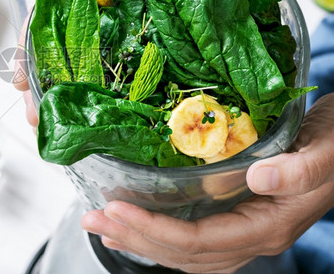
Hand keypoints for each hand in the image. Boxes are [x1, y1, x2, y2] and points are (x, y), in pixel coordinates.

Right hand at [14, 0, 224, 126]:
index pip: (51, 21)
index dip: (32, 50)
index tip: (20, 79)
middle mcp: (108, 12)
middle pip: (70, 52)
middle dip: (50, 87)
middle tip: (39, 118)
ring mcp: (137, 28)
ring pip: (102, 66)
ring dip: (81, 98)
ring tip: (66, 126)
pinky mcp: (168, 38)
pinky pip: (145, 67)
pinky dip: (127, 94)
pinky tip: (115, 116)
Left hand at [81, 93, 333, 273]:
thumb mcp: (326, 149)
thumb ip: (299, 169)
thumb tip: (258, 179)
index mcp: (266, 225)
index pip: (199, 242)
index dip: (155, 230)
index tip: (117, 208)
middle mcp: (251, 236)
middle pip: (184, 254)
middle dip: (135, 238)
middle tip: (92, 219)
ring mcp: (243, 229)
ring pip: (185, 251)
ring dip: (141, 239)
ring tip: (103, 226)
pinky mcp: (236, 215)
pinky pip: (193, 238)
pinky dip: (160, 234)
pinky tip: (136, 225)